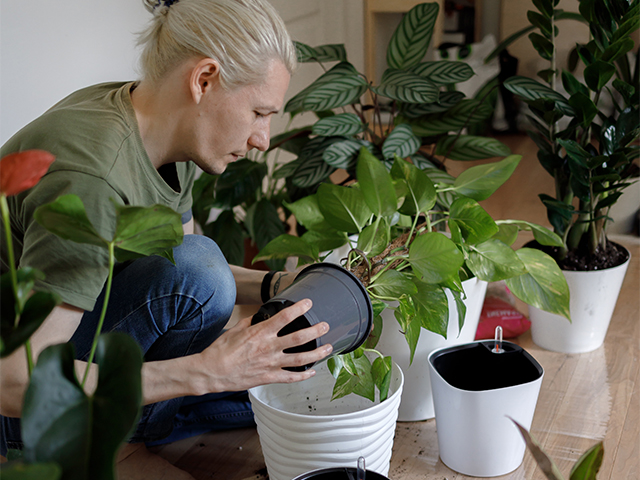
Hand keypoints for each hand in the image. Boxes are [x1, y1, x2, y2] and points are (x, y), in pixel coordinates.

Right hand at [195, 299, 331, 392]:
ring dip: (317, 353)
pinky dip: (303, 375)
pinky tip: (312, 372)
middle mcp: (269, 347)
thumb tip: (258, 317)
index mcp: (260, 332)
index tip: (308, 303)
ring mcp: (270, 363)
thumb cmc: (220, 350)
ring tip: (328, 347)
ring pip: (300, 358)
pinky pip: (290, 377)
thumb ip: (250, 322)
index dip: (299, 308)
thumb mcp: (235, 329)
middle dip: (316, 330)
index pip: (285, 317)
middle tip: (325, 325)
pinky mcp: (268, 377)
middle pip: (299, 337)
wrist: (211, 372)